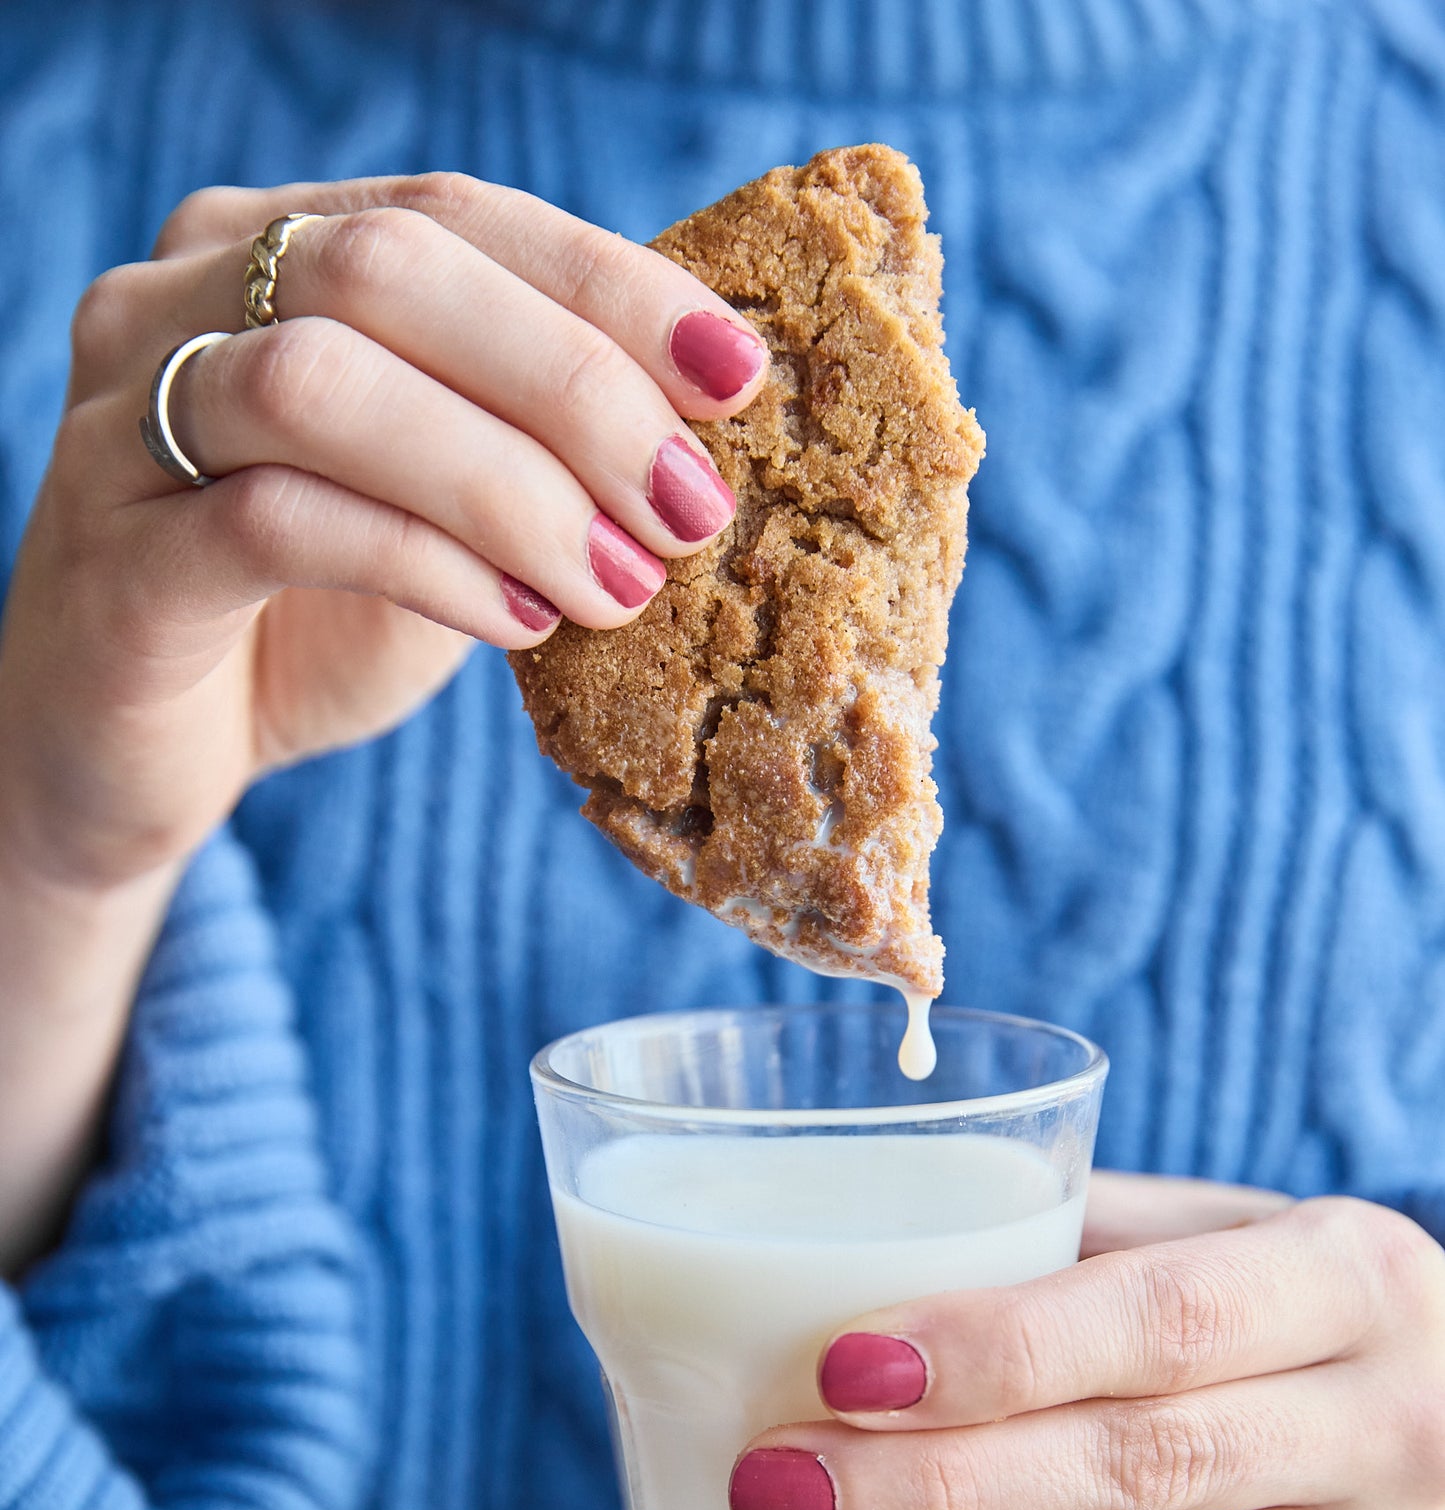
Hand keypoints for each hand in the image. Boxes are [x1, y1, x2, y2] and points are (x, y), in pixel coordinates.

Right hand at [0, 172, 764, 892]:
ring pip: (321, 382)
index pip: (456, 216)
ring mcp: (125, 419)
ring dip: (505, 484)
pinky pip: (275, 520)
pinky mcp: (116, 556)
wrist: (150, 753)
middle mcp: (180, 301)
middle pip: (390, 270)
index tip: (736, 375)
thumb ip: (531, 444)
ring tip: (616, 582)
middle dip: (572, 384)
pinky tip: (518, 621)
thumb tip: (711, 426)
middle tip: (688, 506)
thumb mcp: (446, 510)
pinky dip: (424, 565)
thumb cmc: (314, 619)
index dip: (606, 285)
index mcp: (270, 252)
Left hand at [728, 1175, 1444, 1509]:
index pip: (1162, 1321)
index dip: (1000, 1349)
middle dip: (933, 1486)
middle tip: (774, 1486)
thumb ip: (1079, 1236)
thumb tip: (869, 1250)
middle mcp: (1377, 1426)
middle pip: (1135, 1467)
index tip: (844, 1366)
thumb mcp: (1225, 1225)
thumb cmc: (1286, 1290)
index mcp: (1344, 1279)